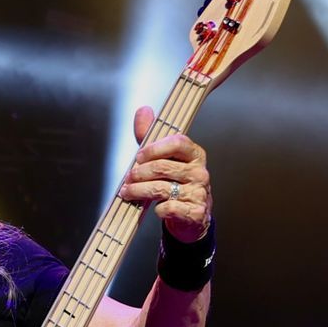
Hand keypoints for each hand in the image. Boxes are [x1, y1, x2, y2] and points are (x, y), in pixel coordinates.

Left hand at [120, 107, 212, 241]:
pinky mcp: (196, 212)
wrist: (192, 216)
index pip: (177, 142)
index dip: (154, 148)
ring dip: (139, 191)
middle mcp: (199, 172)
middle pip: (162, 167)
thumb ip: (151, 137)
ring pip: (162, 188)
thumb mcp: (165, 159)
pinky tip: (155, 208)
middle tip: (128, 178)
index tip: (139, 156)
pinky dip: (158, 209)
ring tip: (128, 192)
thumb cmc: (177, 184)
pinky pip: (170, 207)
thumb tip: (143, 111)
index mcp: (195, 154)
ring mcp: (199, 192)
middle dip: (139, 173)